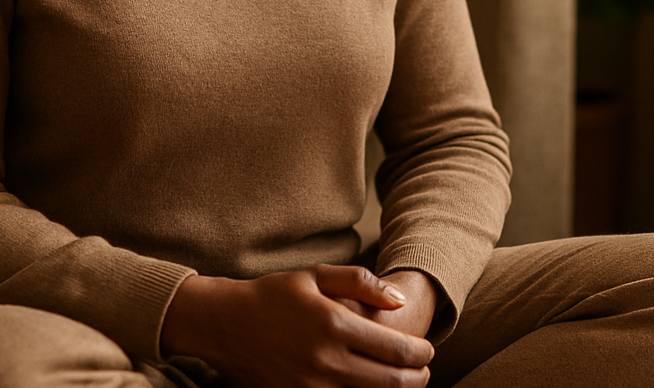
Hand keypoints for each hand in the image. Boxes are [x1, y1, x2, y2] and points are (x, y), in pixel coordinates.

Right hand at [161, 264, 433, 387]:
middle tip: (424, 370)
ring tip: (401, 380)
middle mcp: (326, 360)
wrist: (226, 325)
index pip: (397, 349)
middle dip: (417, 378)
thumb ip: (361, 282)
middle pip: (391, 382)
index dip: (422, 353)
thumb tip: (400, 300)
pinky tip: (371, 387)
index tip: (428, 349)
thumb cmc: (273, 295)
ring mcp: (312, 386)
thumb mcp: (315, 276)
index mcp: (334, 324)